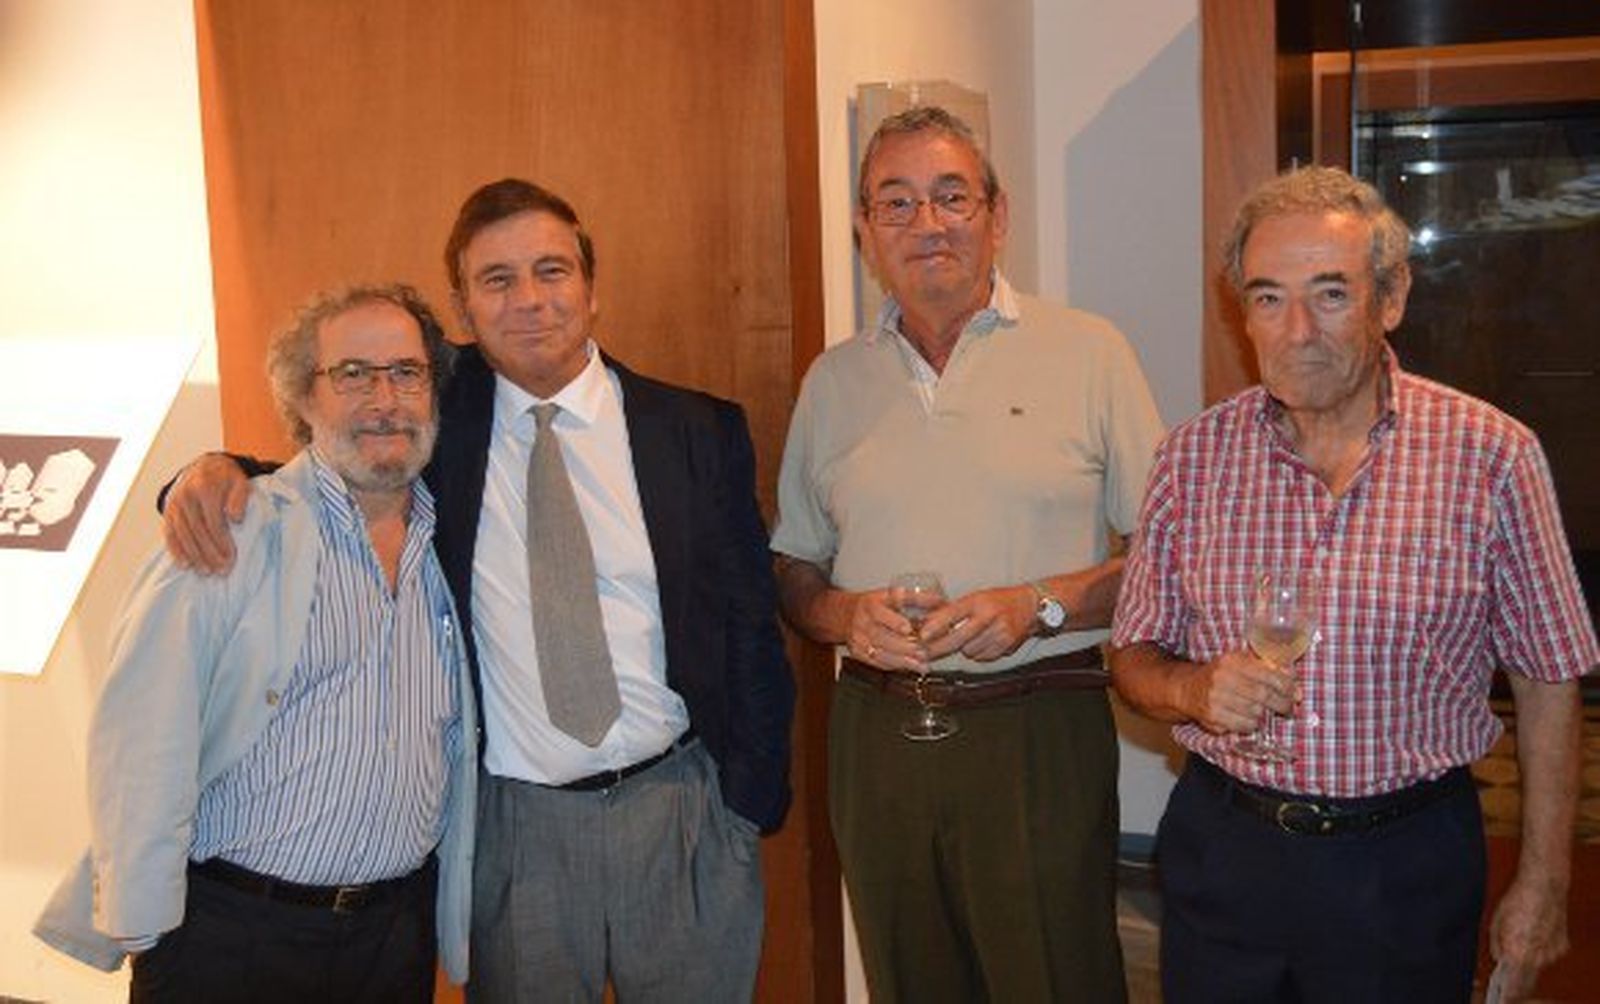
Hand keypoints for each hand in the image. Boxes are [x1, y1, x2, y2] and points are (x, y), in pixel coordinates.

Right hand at [161, 454, 249, 574]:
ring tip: (206, 571)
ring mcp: (174, 504)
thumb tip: (235, 517)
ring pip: (183, 535)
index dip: (221, 542)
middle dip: (209, 553)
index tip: (231, 558)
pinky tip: (185, 564)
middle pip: (197, 531)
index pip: (213, 520)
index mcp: (205, 487)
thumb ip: (239, 497)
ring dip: (194, 556)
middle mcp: (186, 496)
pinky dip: (176, 550)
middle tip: (221, 571)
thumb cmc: (226, 479)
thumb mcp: (239, 481)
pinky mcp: (168, 511)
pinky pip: (170, 534)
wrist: (204, 466)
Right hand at [845, 589, 925, 671]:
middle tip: (922, 652)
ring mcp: (857, 640)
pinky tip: (909, 667)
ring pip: (879, 653)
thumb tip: (939, 600)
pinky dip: (894, 666)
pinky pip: (877, 663)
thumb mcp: (890, 594)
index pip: (879, 613)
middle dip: (903, 646)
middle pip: (880, 637)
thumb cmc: (873, 604)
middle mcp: (861, 623)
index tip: (909, 628)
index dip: (894, 621)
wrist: (846, 615)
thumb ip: (915, 598)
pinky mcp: (858, 653)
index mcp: (869, 605)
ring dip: (902, 661)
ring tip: (920, 665)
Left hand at [919, 585, 1034, 661]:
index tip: (922, 635)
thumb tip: (927, 623)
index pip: (953, 614)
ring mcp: (999, 632)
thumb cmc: (998, 601)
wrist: (1030, 606)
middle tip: (925, 653)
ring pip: (969, 650)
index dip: (936, 626)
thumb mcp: (976, 598)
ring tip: (968, 638)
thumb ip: (954, 610)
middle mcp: (989, 616)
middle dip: (939, 648)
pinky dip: (977, 653)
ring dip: (963, 648)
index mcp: (978, 601)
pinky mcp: (1007, 646)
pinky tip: (982, 643)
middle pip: (958, 638)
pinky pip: (982, 657)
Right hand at [1178, 649, 1294, 734]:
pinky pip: (1244, 725)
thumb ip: (1265, 665)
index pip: (1269, 675)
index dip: (1287, 687)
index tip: (1295, 693)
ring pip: (1256, 712)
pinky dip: (1252, 725)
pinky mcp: (1212, 716)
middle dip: (1282, 704)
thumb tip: (1292, 675)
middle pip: (1264, 695)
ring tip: (1266, 713)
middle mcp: (1222, 678)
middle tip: (1289, 708)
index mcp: (1232, 661)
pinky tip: (1250, 720)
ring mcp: (1216, 698)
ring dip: (1265, 715)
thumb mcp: (1239, 663)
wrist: (1187, 689)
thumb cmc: (1220, 675)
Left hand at [1488, 873, 1567, 1000]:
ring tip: (1524, 938)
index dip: (1507, 991)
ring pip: (1538, 964)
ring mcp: (1552, 953)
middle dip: (1518, 975)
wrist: (1544, 886)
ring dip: (1530, 959)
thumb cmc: (1517, 900)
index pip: (1512, 983)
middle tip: (1511, 968)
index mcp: (1516, 952)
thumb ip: (1495, 944)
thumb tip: (1498, 959)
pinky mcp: (1562, 946)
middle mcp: (1537, 956)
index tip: (1503, 996)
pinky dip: (1543, 948)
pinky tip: (1537, 933)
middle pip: (1527, 977)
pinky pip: (1549, 954)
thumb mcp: (1496, 920)